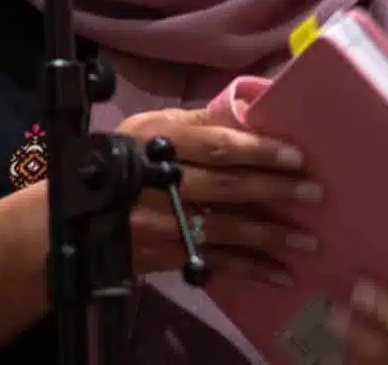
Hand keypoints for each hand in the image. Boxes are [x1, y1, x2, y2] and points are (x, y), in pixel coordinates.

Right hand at [114, 107, 317, 287]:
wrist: (72, 216)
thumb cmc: (116, 160)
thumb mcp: (144, 128)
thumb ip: (192, 121)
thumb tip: (244, 112)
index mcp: (156, 144)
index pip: (215, 146)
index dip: (257, 150)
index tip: (295, 156)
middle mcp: (160, 185)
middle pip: (225, 186)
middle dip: (274, 190)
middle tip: (315, 192)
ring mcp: (162, 225)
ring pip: (224, 229)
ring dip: (270, 236)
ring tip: (309, 241)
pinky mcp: (166, 257)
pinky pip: (214, 263)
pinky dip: (250, 270)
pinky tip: (282, 275)